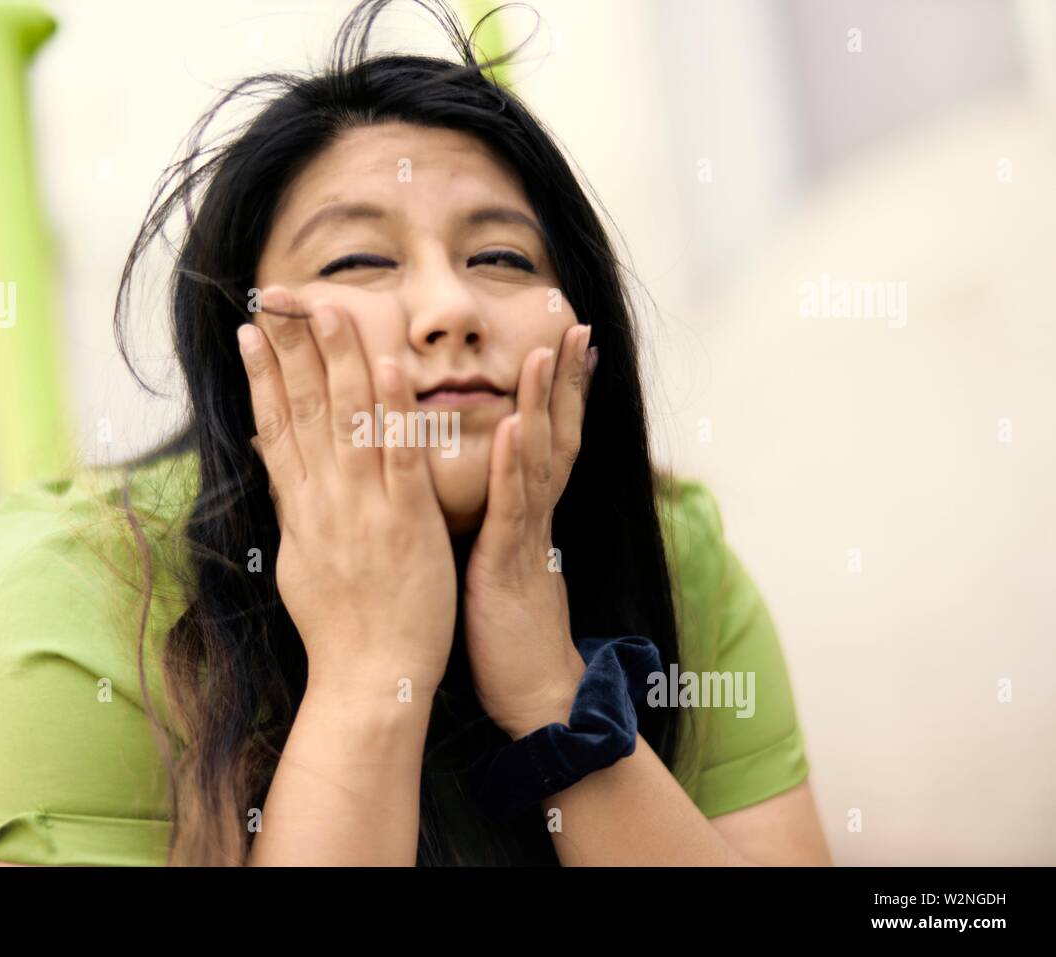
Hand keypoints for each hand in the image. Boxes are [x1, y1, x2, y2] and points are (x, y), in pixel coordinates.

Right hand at [238, 285, 457, 698]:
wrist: (370, 677)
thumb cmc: (338, 627)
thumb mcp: (299, 562)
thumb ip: (294, 510)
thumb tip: (279, 470)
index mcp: (299, 509)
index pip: (275, 428)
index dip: (262, 377)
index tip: (251, 334)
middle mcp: (325, 500)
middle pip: (305, 410)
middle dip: (293, 349)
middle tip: (283, 298)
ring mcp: (365, 507)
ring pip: (349, 420)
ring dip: (340, 359)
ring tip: (331, 308)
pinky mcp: (408, 520)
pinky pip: (400, 456)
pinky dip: (395, 410)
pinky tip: (389, 365)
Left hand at [462, 324, 597, 738]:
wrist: (533, 691)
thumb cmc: (507, 629)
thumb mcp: (501, 561)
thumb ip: (499, 521)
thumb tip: (488, 489)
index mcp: (529, 513)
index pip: (548, 438)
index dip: (557, 390)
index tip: (560, 341)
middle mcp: (536, 515)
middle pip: (557, 433)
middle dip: (563, 378)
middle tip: (573, 325)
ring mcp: (528, 536)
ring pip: (540, 458)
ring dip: (543, 403)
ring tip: (542, 352)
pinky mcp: (510, 563)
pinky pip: (514, 507)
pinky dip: (515, 464)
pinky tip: (513, 426)